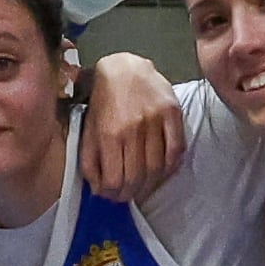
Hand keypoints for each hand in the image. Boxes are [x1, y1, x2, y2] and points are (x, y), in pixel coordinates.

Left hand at [77, 49, 185, 197]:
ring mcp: (156, 121)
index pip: (114, 179)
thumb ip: (90, 161)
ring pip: (157, 169)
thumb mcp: (88, 131)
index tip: (111, 196)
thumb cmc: (103, 102)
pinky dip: (169, 169)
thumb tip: (99, 189)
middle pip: (136, 177)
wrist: (125, 69)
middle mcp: (133, 129)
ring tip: (141, 189)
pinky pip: (176, 151)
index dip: (112, 194)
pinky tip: (160, 173)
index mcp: (109, 133)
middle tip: (125, 196)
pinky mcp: (173, 114)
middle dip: (129, 194)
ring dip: (148, 186)